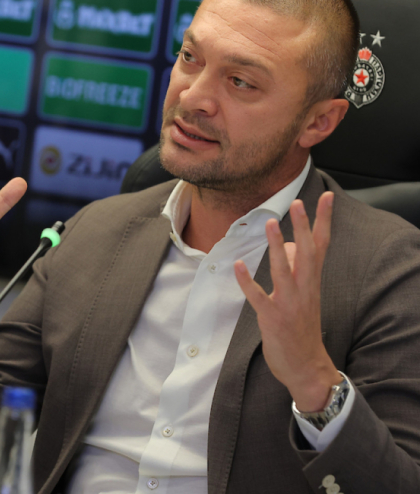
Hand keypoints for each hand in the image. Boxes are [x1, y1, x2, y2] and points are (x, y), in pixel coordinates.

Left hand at [234, 192, 341, 411]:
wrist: (307, 368)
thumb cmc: (303, 328)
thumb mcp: (305, 296)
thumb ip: (298, 270)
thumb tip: (287, 246)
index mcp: (313, 282)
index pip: (321, 245)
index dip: (323, 221)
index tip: (325, 197)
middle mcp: (305, 290)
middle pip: (307, 253)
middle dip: (303, 227)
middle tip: (298, 202)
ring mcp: (289, 304)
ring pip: (283, 271)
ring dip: (278, 247)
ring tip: (271, 223)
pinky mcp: (272, 318)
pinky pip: (258, 297)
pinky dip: (248, 282)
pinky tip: (238, 266)